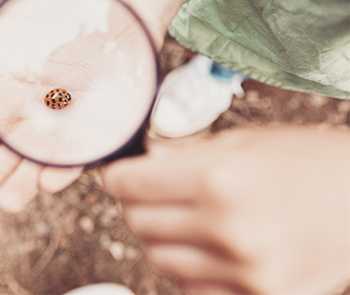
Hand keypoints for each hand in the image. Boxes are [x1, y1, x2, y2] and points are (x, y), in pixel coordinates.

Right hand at [0, 12, 83, 211]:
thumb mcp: (11, 30)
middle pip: (8, 161)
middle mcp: (31, 125)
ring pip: (37, 166)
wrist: (106, 25)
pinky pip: (75, 158)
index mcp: (8, 107)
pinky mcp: (90, 136)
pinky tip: (48, 183)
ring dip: (22, 186)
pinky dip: (62, 171)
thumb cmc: (53, 27)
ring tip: (7, 204)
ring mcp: (60, 134)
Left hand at [101, 126, 349, 294]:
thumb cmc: (307, 161)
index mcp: (217, 178)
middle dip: (136, 205)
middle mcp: (226, 228)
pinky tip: (208, 247)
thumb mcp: (243, 142)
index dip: (117, 178)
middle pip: (138, 223)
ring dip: (161, 238)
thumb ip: (184, 158)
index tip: (116, 176)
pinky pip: (192, 288)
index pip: (130, 184)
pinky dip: (189, 269)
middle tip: (149, 194)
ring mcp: (244, 270)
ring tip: (184, 220)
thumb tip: (139, 167)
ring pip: (159, 259)